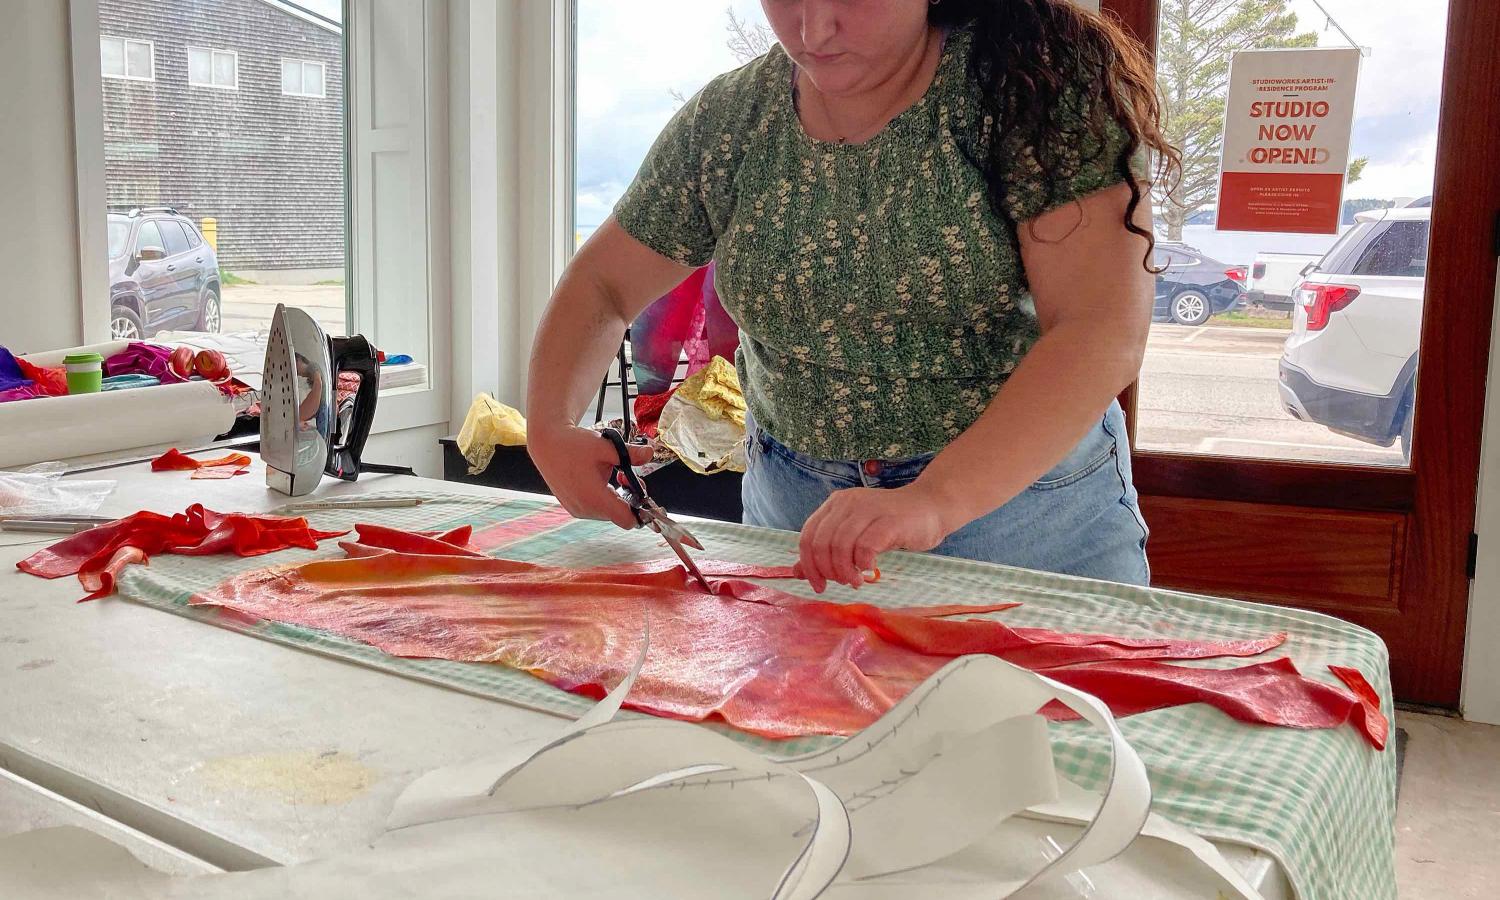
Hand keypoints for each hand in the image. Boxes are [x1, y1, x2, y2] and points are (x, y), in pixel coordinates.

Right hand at [529, 426, 652, 529]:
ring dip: (615, 496)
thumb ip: (631, 453)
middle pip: (619, 515)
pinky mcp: (572, 507)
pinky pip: (595, 509)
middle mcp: (585, 509)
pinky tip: (599, 479)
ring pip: (608, 512)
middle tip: (625, 474)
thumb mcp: (606, 446)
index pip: (627, 521)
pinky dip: (603, 497)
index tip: (642, 494)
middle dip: (628, 497)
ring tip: (612, 474)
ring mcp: (577, 510)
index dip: (640, 511)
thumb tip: (650, 452)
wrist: (547, 445)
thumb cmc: (574, 445)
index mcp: (595, 498)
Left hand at [793, 485, 951, 592]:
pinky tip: (870, 570)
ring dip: (845, 571)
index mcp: (835, 504)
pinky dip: (863, 564)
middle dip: (827, 571)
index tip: (819, 585)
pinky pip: (865, 547)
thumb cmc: (892, 525)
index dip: (808, 566)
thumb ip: (827, 551)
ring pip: (840, 546)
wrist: (931, 508)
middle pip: (821, 543)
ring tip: (857, 581)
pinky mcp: (889, 521)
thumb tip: (797, 572)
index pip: (807, 537)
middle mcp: (848, 503)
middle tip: (843, 583)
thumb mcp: (855, 536)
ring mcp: (868, 509)